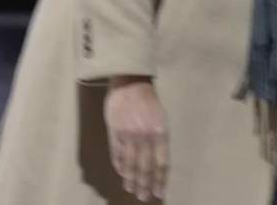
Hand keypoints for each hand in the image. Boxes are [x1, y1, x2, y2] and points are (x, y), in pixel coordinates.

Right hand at [104, 76, 168, 201]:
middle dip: (145, 185)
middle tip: (144, 197)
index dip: (160, 180)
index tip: (159, 193)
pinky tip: (122, 174)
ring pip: (131, 164)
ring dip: (132, 179)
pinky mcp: (115, 133)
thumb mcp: (161, 118)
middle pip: (145, 167)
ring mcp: (129, 135)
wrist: (129, 83)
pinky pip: (118, 155)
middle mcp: (146, 136)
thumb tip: (157, 163)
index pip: (162, 163)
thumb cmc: (149, 101)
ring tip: (132, 190)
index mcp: (161, 132)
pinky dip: (120, 166)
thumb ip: (159, 140)